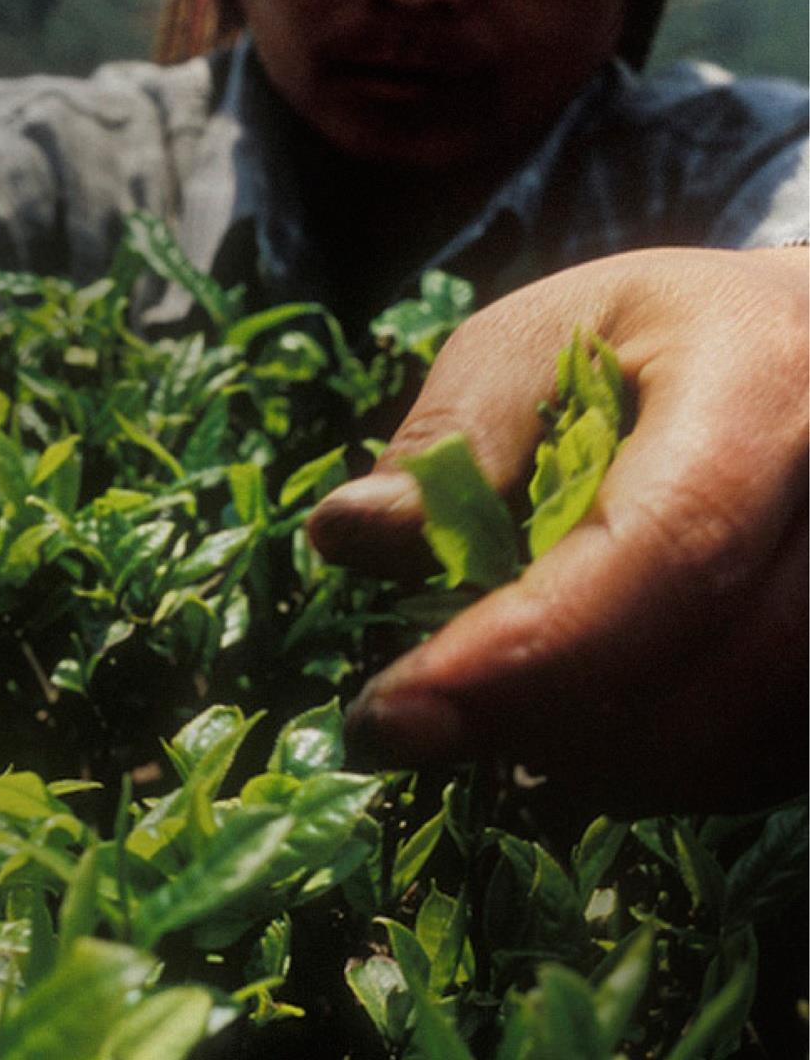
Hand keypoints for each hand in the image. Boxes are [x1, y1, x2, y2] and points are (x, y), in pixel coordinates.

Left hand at [308, 246, 807, 813]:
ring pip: (750, 739)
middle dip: (546, 725)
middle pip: (720, 670)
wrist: (799, 351)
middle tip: (418, 724)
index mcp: (763, 382)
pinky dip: (658, 770)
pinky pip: (769, 759)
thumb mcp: (532, 342)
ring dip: (598, 761)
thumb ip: (451, 437)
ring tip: (487, 718)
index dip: (526, 649)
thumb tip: (348, 533)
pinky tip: (572, 732)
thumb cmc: (646, 343)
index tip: (393, 715)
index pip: (663, 548)